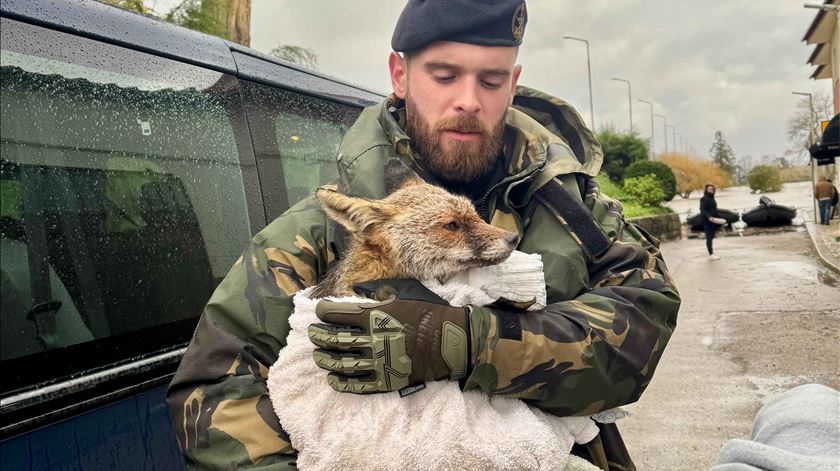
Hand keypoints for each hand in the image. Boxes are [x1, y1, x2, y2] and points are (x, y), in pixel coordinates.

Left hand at [308, 279, 470, 393]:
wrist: (452, 339)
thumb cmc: (428, 312)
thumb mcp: (404, 292)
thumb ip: (378, 291)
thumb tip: (358, 289)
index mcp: (375, 315)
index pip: (338, 314)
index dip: (323, 312)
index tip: (319, 311)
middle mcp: (373, 339)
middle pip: (336, 339)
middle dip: (319, 336)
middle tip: (313, 334)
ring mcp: (380, 362)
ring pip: (343, 363)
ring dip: (326, 359)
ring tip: (318, 356)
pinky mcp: (387, 380)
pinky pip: (358, 385)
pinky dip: (341, 382)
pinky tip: (332, 378)